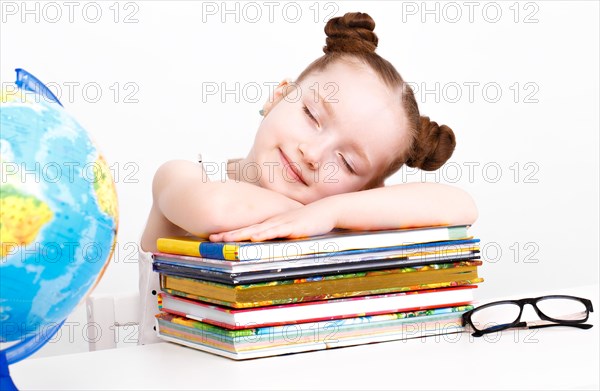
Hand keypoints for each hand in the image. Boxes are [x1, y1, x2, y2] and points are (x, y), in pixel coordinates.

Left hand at [209, 199, 337, 241]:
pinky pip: (275, 231)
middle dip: (228, 234)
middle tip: (211, 239)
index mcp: (269, 224)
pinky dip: (263, 234)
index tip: (214, 238)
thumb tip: (265, 245)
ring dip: (240, 235)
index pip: (246, 230)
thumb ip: (278, 236)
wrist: (325, 211)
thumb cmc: (308, 222)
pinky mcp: (291, 226)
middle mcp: (271, 222)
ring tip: (224, 239)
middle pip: (246, 229)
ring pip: (256, 230)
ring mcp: (280, 224)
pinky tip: (253, 237)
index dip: (230, 234)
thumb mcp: (289, 230)